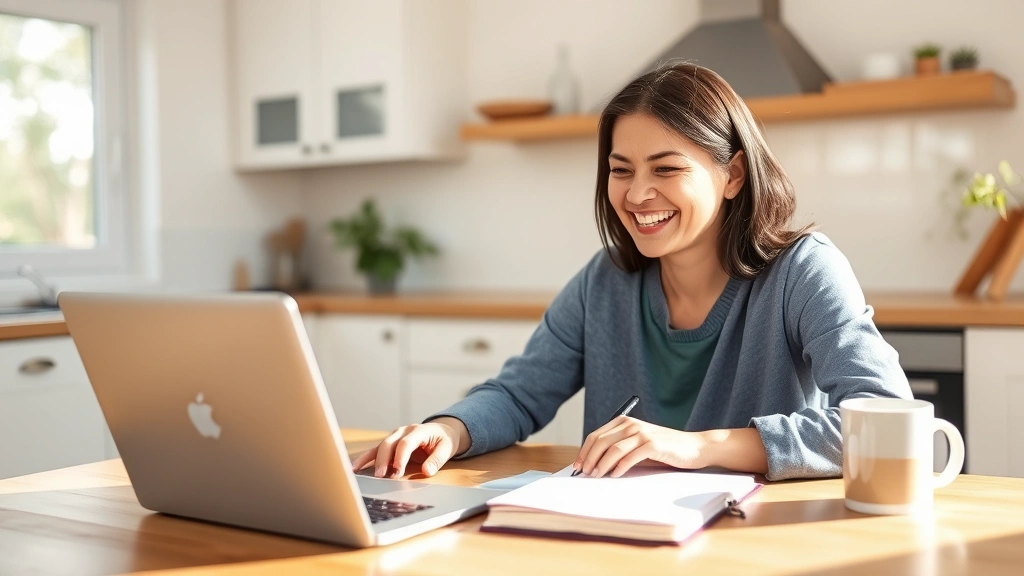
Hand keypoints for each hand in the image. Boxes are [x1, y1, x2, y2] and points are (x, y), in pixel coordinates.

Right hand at [350, 417, 469, 478]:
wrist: (441, 431)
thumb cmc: (444, 440)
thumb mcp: (446, 449)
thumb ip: (437, 460)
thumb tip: (427, 472)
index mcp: (419, 430)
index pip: (406, 443)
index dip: (400, 457)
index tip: (397, 472)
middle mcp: (404, 431)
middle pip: (389, 443)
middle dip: (383, 460)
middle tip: (381, 476)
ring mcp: (395, 435)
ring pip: (380, 446)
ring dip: (371, 460)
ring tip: (359, 472)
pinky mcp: (390, 443)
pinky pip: (376, 450)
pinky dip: (365, 458)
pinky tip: (355, 467)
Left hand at [573, 416, 705, 477]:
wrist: (694, 447)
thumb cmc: (665, 448)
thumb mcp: (639, 443)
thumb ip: (620, 448)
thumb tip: (595, 464)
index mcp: (625, 422)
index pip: (596, 435)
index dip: (584, 451)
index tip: (578, 465)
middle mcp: (632, 425)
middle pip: (601, 441)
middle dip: (589, 458)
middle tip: (584, 473)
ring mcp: (643, 433)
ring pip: (613, 449)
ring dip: (602, 464)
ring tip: (596, 476)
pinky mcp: (653, 445)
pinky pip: (630, 456)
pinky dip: (619, 467)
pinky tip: (614, 475)